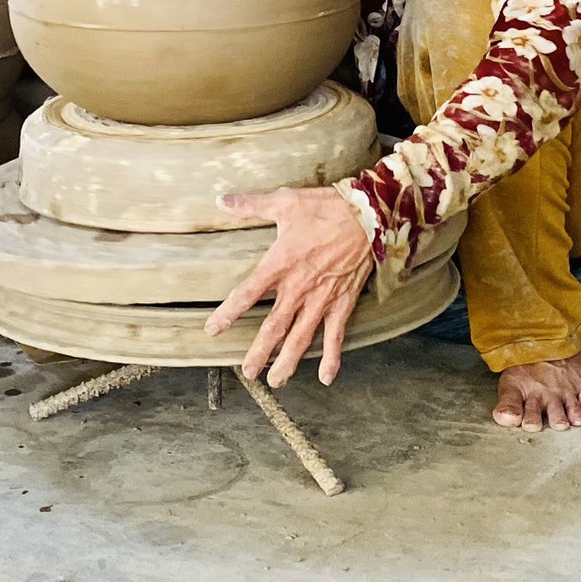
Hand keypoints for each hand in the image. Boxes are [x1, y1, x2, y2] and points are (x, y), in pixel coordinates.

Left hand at [204, 187, 375, 386]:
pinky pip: (336, 335)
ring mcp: (322, 298)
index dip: (228, 313)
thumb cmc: (325, 207)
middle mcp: (299, 287)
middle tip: (247, 371)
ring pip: (302, 337)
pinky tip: (326, 377)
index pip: (247, 293)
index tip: (213, 330)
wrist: (368, 215)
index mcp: (280, 263)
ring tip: (275, 381)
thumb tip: (222, 200)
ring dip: (287, 361)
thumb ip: (251, 205)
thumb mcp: (285, 201)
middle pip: (274, 326)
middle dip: (259, 352)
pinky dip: (332, 357)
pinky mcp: (343, 302)